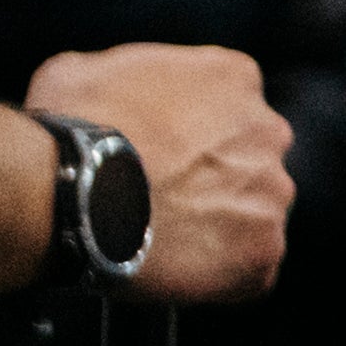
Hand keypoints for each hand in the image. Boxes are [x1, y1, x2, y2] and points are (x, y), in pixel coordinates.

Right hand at [28, 43, 293, 302]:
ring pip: (252, 213)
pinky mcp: (262, 250)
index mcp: (234, 78)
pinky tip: (175, 269)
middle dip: (212, 178)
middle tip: (162, 199)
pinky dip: (219, 275)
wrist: (74, 191)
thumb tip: (108, 94)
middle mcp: (268, 131)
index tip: (163, 155)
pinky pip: (250, 268)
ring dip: (216, 226)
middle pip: (248, 159)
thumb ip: (120, 73)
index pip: (227, 107)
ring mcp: (270, 193)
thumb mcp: (83, 70)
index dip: (190, 135)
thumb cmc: (74, 129)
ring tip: (163, 238)